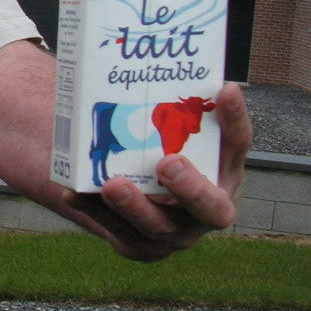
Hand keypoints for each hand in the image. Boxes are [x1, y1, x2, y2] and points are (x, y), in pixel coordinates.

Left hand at [64, 82, 250, 261]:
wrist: (134, 199)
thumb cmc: (161, 156)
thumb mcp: (176, 134)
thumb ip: (182, 108)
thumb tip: (174, 67)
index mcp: (223, 176)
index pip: (237, 147)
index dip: (235, 120)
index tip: (224, 90)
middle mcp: (205, 211)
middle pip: (211, 209)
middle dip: (191, 189)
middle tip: (167, 163)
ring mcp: (171, 233)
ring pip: (156, 226)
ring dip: (133, 206)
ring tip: (112, 185)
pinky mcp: (135, 244)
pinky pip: (114, 229)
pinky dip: (91, 210)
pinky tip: (73, 193)